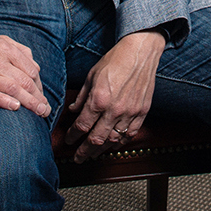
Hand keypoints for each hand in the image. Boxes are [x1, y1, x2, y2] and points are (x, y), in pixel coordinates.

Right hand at [0, 33, 49, 116]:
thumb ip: (17, 51)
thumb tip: (35, 68)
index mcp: (5, 47)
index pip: (31, 70)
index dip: (40, 86)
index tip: (43, 98)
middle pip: (25, 81)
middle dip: (39, 97)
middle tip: (45, 111)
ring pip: (13, 88)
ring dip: (29, 102)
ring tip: (38, 112)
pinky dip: (3, 100)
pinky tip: (14, 107)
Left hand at [64, 29, 165, 161]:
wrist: (140, 52)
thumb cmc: (115, 60)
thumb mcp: (92, 76)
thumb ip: (82, 97)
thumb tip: (73, 111)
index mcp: (99, 99)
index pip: (82, 126)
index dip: (72, 136)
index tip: (68, 140)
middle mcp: (114, 109)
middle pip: (96, 139)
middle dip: (84, 151)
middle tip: (77, 158)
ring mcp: (129, 112)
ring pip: (113, 140)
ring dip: (101, 150)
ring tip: (92, 154)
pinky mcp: (141, 112)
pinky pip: (130, 134)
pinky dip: (120, 143)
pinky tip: (112, 145)